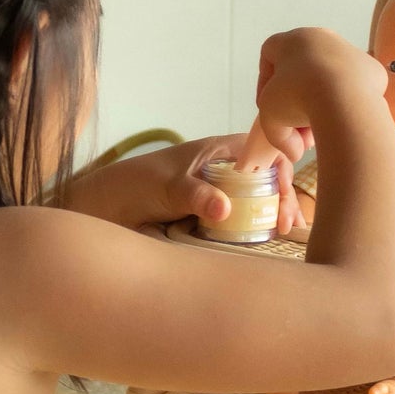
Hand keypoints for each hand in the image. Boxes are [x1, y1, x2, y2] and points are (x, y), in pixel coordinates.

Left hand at [61, 134, 303, 234]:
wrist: (105, 209)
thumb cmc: (134, 186)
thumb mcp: (167, 187)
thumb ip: (195, 194)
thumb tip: (224, 208)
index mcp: (218, 151)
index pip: (264, 151)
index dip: (282, 170)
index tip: (285, 197)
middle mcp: (223, 170)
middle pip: (266, 178)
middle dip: (283, 198)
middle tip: (290, 225)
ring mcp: (218, 193)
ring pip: (256, 201)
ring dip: (272, 215)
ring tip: (284, 234)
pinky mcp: (211, 216)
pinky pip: (240, 219)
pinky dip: (255, 230)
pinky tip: (265, 242)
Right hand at [254, 28, 386, 166]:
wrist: (346, 100)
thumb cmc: (297, 98)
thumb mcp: (270, 118)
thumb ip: (276, 132)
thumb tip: (295, 151)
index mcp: (294, 40)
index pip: (270, 54)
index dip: (264, 82)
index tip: (268, 106)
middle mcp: (324, 38)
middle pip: (303, 71)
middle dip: (296, 102)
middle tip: (297, 129)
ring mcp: (351, 52)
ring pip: (329, 80)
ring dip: (320, 105)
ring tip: (320, 132)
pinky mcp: (372, 70)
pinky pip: (353, 88)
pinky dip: (345, 105)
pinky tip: (342, 122)